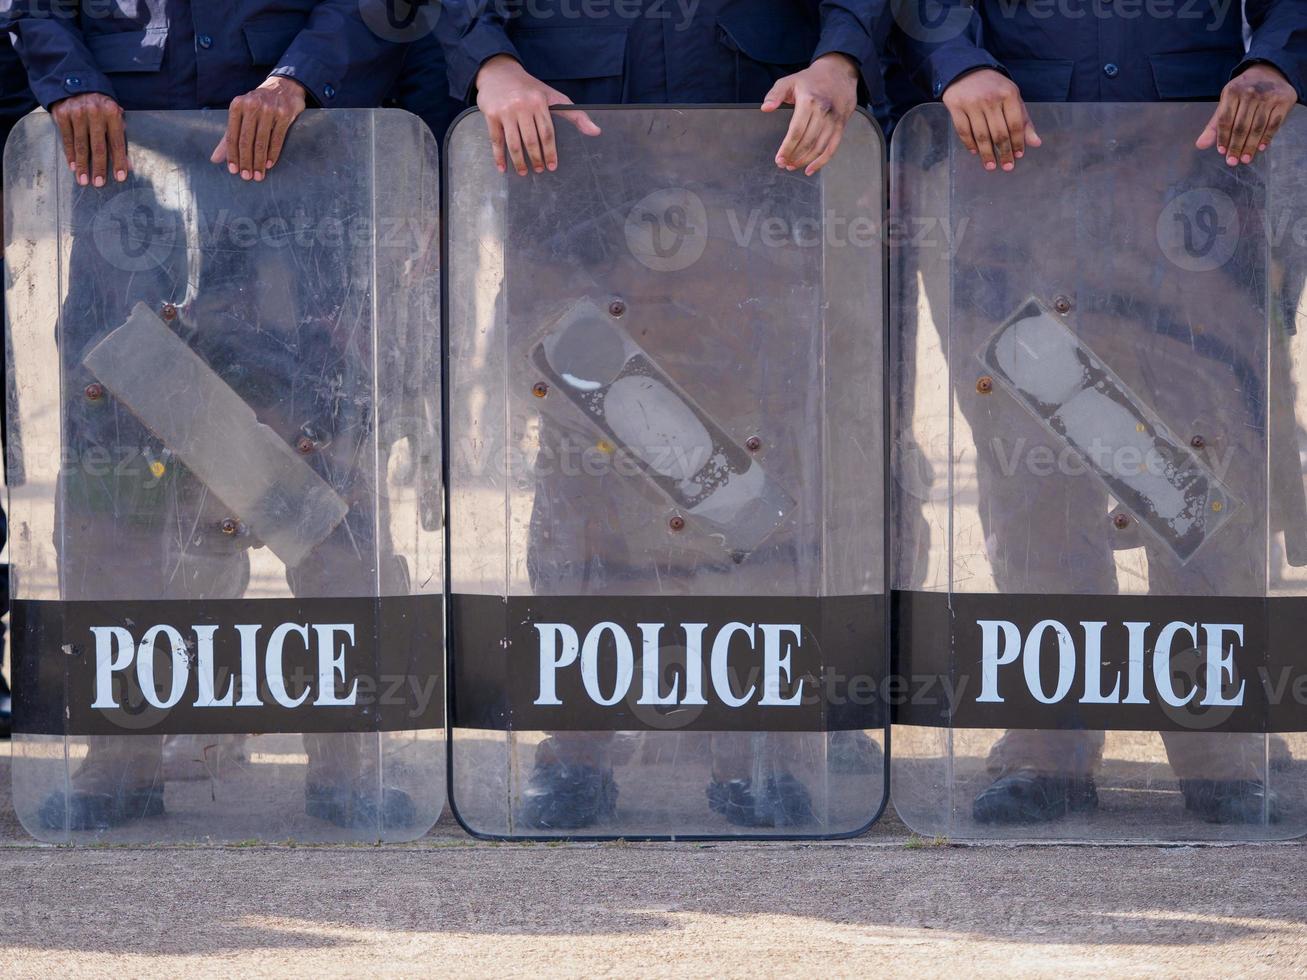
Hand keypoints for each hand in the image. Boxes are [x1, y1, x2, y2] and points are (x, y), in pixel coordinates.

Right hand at [50, 92, 128, 186]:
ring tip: (83, 180)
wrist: (75, 83)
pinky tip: (73, 166)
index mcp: (112, 112)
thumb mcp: (114, 115)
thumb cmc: (100, 105)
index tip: (120, 177)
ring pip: (81, 145)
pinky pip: (66, 138)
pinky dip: (70, 154)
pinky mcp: (62, 114)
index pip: (117, 142)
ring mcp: (76, 113)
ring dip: (82, 165)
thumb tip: (128, 165)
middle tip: (99, 184)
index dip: (119, 161)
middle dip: (99, 167)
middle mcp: (94, 112)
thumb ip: (119, 137)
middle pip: (98, 146)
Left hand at [210, 76, 307, 180]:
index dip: (232, 155)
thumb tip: (215, 159)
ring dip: (259, 162)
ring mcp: (269, 109)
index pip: (232, 135)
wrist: (284, 87)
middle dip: (246, 161)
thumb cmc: (259, 104)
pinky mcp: (284, 114)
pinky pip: (277, 139)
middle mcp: (252, 105)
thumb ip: (229, 136)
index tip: (233, 171)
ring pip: (261, 142)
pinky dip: (273, 154)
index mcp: (237, 105)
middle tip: (247, 177)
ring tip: (259, 175)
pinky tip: (269, 164)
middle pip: (246, 140)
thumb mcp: (242, 115)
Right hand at [475, 55, 600, 174]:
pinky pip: (496, 140)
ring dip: (519, 161)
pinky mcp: (491, 115)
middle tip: (539, 170)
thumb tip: (596, 131)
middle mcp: (522, 106)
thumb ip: (575, 114)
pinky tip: (503, 168)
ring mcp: (505, 111)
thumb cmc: (529, 88)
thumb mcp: (553, 96)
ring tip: (524, 172)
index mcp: (539, 102)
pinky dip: (499, 156)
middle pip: (531, 139)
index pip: (547, 132)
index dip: (550, 151)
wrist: (499, 72)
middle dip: (536, 158)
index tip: (552, 166)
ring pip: (513, 143)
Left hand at [762, 53, 859, 175]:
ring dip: (805, 160)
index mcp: (809, 101)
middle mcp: (823, 111)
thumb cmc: (811, 79)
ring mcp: (834, 120)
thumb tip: (765, 108)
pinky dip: (821, 161)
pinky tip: (810, 170)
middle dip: (794, 156)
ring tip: (793, 166)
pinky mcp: (841, 125)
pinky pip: (832, 148)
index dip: (787, 147)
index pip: (797, 131)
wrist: (839, 71)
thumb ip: (775, 94)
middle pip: (808, 141)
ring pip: (819, 147)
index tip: (779, 159)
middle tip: (783, 165)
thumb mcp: (790, 80)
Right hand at [940, 68, 1039, 171]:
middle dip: (1004, 152)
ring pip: (981, 135)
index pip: (1015, 124)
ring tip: (991, 166)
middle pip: (999, 132)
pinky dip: (969, 143)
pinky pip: (963, 130)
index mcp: (1008, 94)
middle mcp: (991, 99)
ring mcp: (972, 103)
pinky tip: (975, 152)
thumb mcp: (1011, 97)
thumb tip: (1035, 143)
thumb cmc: (993, 86)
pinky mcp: (956, 107)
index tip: (1019, 156)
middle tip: (1007, 166)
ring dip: (986, 153)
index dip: (1018, 142)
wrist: (966, 70)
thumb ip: (1023, 119)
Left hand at [1197, 64, 1297, 166]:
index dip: (1222, 137)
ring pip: (1257, 127)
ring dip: (1250, 146)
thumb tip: (1200, 145)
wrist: (1270, 72)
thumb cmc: (1243, 91)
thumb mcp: (1226, 102)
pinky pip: (1274, 124)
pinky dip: (1267, 137)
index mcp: (1232, 92)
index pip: (1225, 120)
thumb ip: (1214, 124)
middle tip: (1232, 161)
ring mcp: (1269, 96)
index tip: (1221, 152)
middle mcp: (1250, 93)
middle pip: (1241, 126)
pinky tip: (1261, 148)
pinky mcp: (1284, 100)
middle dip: (1236, 146)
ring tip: (1245, 159)